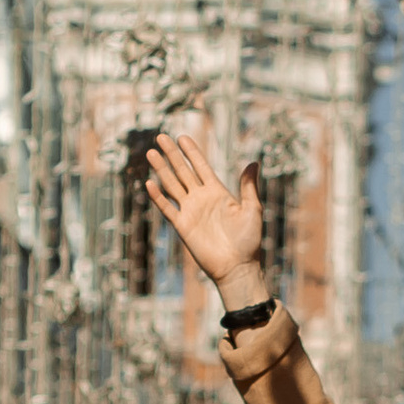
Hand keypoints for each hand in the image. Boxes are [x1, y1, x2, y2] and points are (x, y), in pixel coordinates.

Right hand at [142, 127, 267, 295]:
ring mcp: (191, 211)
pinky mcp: (183, 226)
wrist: (237, 266)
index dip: (192, 152)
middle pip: (183, 171)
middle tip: (160, 137)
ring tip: (151, 153)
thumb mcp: (252, 209)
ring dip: (161, 169)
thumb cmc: (249, 240)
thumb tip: (254, 162)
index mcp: (218, 192)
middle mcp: (202, 198)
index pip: (201, 167)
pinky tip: (149, 182)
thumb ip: (248, 186)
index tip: (182, 137)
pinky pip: (167, 208)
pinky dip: (158, 196)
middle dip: (172, 154)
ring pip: (172, 185)